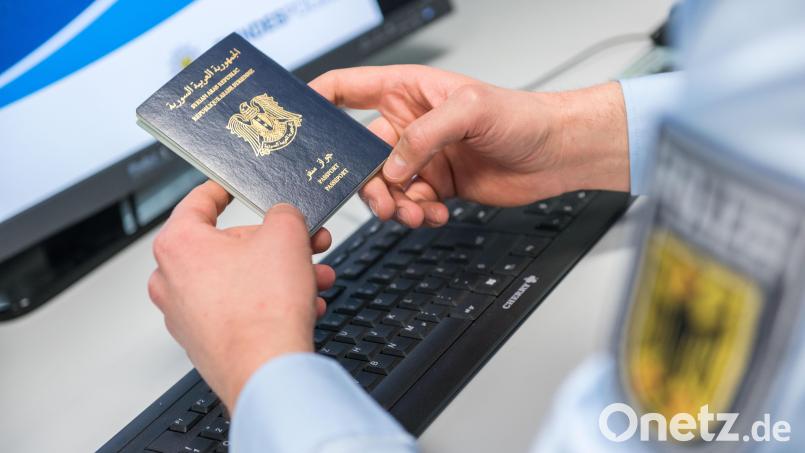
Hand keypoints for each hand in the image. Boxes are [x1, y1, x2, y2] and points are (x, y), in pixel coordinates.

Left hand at [147, 181, 334, 409]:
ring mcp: (186, 314)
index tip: (232, 185)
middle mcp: (172, 279)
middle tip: (306, 242)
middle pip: (230, 245)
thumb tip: (284, 217)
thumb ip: (284, 213)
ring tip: (316, 277)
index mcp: (179, 245)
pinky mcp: (205, 340)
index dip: (223, 188)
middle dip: (276, 244)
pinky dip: (271, 301)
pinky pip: (240, 307)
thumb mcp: (286, 235)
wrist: (267, 371)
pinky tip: (305, 304)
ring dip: (283, 274)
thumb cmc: (263, 311)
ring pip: (241, 278)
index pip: (198, 201)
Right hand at [310, 65, 628, 227]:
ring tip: (418, 210)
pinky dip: (419, 214)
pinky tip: (438, 212)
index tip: (297, 123)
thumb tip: (391, 167)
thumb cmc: (522, 116)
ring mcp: (422, 157)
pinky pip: (411, 204)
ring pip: (384, 187)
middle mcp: (409, 124)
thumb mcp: (469, 110)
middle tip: (382, 200)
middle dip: (366, 181)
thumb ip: (423, 136)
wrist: (556, 154)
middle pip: (360, 154)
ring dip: (395, 205)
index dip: (317, 101)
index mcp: (407, 90)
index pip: (346, 88)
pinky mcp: (436, 185)